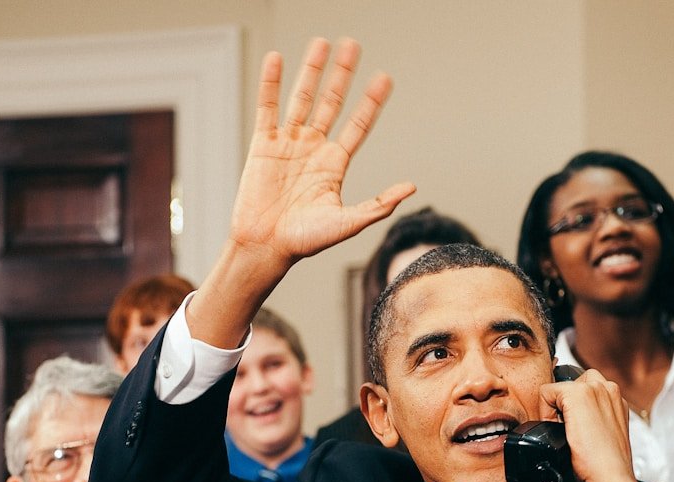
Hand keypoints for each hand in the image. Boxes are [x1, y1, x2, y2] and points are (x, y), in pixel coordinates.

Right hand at [190, 37, 415, 347]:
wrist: (265, 247)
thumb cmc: (304, 242)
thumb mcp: (346, 223)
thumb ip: (378, 205)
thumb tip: (411, 188)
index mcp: (334, 165)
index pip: (358, 125)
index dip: (371, 102)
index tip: (384, 78)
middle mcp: (313, 150)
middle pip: (331, 103)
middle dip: (343, 75)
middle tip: (353, 46)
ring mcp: (288, 145)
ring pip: (302, 99)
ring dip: (311, 71)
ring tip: (321, 43)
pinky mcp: (263, 146)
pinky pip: (267, 109)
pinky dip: (270, 84)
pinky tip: (276, 60)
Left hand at [539, 369, 643, 481]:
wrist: (611, 476)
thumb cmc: (605, 463)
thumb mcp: (602, 431)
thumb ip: (592, 417)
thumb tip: (571, 417)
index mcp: (615, 398)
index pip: (583, 388)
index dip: (571, 407)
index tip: (573, 427)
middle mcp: (608, 388)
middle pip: (571, 384)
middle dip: (563, 403)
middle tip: (565, 427)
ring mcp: (594, 389)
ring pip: (559, 387)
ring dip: (554, 406)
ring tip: (563, 429)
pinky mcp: (578, 395)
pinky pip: (546, 391)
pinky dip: (545, 410)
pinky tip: (558, 429)